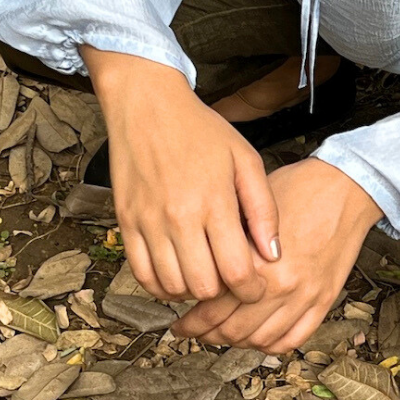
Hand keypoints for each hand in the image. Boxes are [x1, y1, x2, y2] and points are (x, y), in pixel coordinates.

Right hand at [81, 47, 279, 303]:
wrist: (147, 106)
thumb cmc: (202, 130)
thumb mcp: (245, 159)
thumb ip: (263, 208)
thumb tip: (273, 254)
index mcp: (214, 202)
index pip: (235, 271)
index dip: (251, 289)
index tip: (257, 287)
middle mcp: (179, 217)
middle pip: (203, 287)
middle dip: (223, 293)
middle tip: (231, 280)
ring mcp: (148, 222)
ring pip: (171, 286)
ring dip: (192, 290)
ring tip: (206, 275)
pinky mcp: (126, 223)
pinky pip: (141, 275)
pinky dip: (161, 285)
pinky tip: (178, 273)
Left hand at [171, 158, 382, 353]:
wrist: (344, 188)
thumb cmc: (298, 188)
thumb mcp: (250, 209)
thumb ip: (226, 242)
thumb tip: (199, 267)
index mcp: (255, 261)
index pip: (212, 308)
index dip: (191, 321)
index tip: (181, 321)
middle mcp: (279, 285)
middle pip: (232, 331)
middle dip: (207, 336)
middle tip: (195, 332)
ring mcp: (303, 296)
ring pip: (260, 340)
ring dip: (237, 343)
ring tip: (223, 336)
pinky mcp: (323, 300)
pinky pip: (293, 339)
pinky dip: (271, 345)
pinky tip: (259, 338)